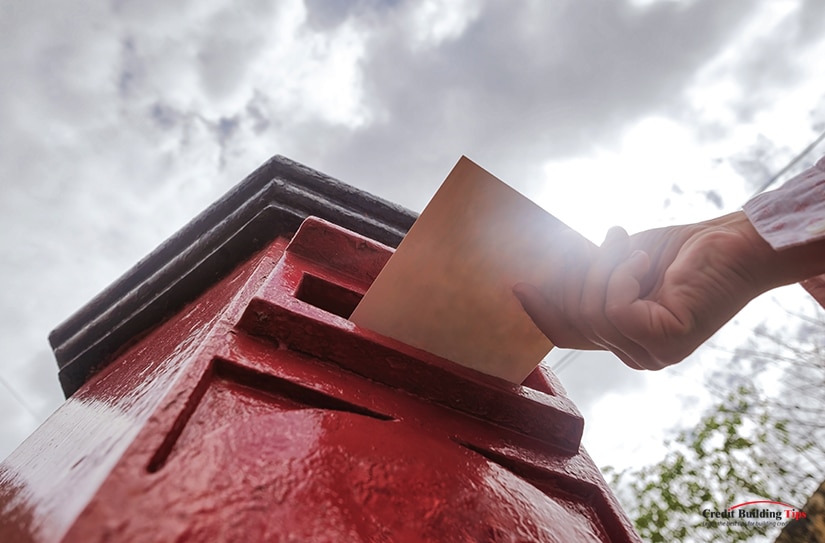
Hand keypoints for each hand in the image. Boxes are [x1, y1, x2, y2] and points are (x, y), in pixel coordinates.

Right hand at [514, 212, 783, 369]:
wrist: (734, 242)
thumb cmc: (681, 251)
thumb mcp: (618, 265)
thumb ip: (585, 282)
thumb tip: (539, 279)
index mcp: (625, 340)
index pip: (571, 334)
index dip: (542, 312)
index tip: (518, 285)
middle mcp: (637, 355)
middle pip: (576, 319)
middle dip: (584, 271)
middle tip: (616, 236)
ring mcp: (652, 354)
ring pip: (593, 312)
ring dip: (606, 267)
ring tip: (632, 245)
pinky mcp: (665, 342)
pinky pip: (615, 309)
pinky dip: (622, 275)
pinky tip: (645, 262)